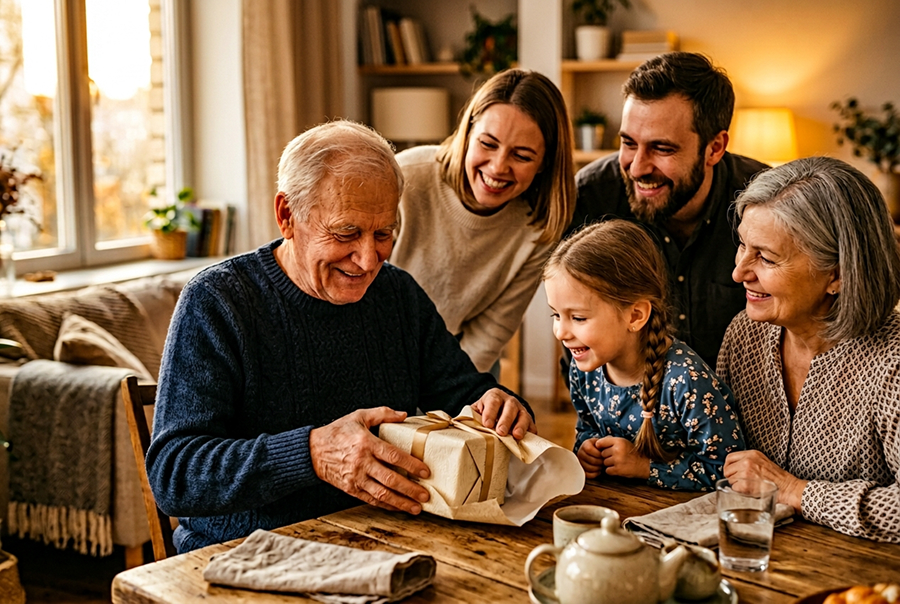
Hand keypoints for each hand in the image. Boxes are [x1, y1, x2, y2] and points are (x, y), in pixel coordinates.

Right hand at [309, 407, 430, 513]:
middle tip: (425, 495)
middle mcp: (362, 462)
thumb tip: (403, 415)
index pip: (394, 456)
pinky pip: (371, 499)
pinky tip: (398, 508)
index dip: (411, 465)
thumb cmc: (337, 432)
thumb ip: (382, 413)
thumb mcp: (359, 416)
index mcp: (366, 443)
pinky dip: (386, 505)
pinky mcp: (350, 489)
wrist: (312, 451)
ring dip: (401, 502)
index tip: (425, 472)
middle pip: (390, 479)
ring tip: (416, 507)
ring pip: (382, 494)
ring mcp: (355, 478)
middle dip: (410, 489)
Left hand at [471, 388, 535, 439]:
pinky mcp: (529, 421)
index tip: (487, 424)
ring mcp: (521, 410)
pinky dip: (530, 433)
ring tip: (516, 436)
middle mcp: (509, 401)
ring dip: (520, 426)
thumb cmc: (484, 413)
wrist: (498, 411)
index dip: (490, 412)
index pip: (493, 401)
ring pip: (523, 415)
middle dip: (505, 420)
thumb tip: (456, 425)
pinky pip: (532, 426)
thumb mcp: (476, 411)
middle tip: (501, 432)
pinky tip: (527, 440)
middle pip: (510, 407)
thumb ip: (470, 416)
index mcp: (494, 396)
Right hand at [577, 438, 604, 478]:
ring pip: (588, 468)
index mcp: (585, 444)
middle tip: (604, 461)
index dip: (598, 453)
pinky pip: (587, 474)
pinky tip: (598, 471)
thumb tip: (608, 443)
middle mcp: (580, 452)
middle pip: (590, 460)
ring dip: (597, 468)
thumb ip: (605, 442)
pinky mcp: (581, 469)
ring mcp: (580, 461)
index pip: (589, 449)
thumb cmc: (601, 448)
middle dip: (600, 462)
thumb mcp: (603, 442)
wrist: (597, 452)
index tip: (603, 454)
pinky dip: (594, 474)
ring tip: (601, 466)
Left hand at [595, 436, 650, 479]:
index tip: (604, 449)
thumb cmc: (633, 453)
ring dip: (610, 464)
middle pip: (602, 454)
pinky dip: (612, 471)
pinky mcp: (618, 470)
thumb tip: (596, 443)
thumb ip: (611, 441)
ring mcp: (617, 460)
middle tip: (617, 457)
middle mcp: (617, 450)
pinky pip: (607, 471)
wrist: (645, 465)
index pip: (600, 443)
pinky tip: (619, 468)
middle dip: (607, 456)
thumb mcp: (624, 442)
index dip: (601, 447)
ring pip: (604, 463)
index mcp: (619, 441)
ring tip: (619, 462)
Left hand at [724, 450, 806, 511]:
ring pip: (730, 479)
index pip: (729, 458)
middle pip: (727, 469)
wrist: (787, 488)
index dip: (728, 466)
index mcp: (751, 454)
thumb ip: (748, 461)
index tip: (731, 472)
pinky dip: (740, 492)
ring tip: (749, 486)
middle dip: (732, 477)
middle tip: (740, 482)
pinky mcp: (745, 483)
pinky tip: (749, 491)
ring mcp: (745, 472)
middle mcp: (747, 461)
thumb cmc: (777, 478)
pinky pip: (734, 488)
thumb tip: (735, 467)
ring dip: (736, 485)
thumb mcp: (762, 461)